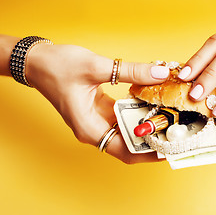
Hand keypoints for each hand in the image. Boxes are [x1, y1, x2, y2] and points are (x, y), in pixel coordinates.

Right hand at [26, 43, 169, 163]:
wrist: (37, 61)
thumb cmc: (58, 67)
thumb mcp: (96, 67)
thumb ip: (131, 71)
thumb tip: (161, 72)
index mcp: (90, 129)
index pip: (127, 151)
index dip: (151, 153)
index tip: (172, 147)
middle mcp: (95, 130)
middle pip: (131, 144)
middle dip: (155, 139)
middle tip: (179, 129)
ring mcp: (98, 121)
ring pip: (129, 131)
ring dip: (149, 125)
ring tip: (171, 117)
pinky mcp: (101, 111)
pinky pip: (124, 117)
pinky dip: (139, 112)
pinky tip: (154, 102)